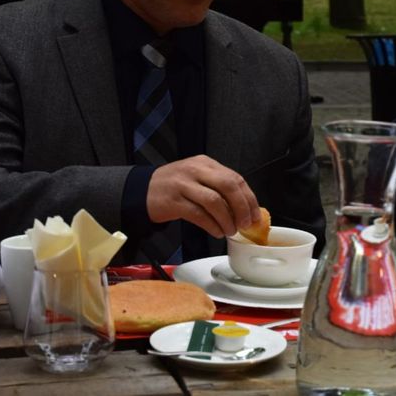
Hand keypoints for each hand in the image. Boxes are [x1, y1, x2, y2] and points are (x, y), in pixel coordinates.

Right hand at [146, 155, 261, 237]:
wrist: (140, 191)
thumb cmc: (174, 187)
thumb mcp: (197, 178)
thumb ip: (218, 188)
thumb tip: (245, 208)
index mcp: (206, 164)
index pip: (235, 178)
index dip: (249, 198)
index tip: (255, 215)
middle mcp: (196, 170)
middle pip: (228, 186)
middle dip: (242, 207)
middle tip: (245, 224)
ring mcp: (183, 184)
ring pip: (214, 201)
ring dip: (227, 220)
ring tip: (230, 231)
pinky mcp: (173, 201)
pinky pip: (198, 215)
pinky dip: (211, 225)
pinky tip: (216, 231)